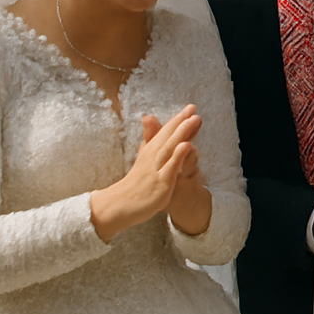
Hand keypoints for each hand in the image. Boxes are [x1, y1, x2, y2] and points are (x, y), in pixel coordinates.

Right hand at [89, 105, 200, 242]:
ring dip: (181, 133)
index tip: (191, 107)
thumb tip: (148, 119)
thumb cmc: (136, 182)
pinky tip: (186, 145)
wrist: (119, 206)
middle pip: (168, 136)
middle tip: (193, 107)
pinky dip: (178, 156)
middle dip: (181, 121)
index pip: (165, 132)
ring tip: (193, 119)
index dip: (178, 119)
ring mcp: (157, 170)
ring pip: (170, 148)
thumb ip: (151, 141)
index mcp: (150, 151)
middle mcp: (153, 157)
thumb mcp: (144, 159)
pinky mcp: (161, 183)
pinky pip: (170, 168)